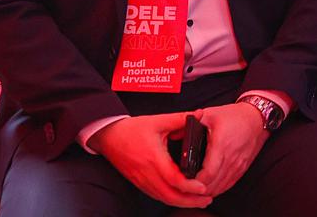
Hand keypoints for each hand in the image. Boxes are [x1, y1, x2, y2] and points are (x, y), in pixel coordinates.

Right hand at [90, 114, 211, 207]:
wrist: (109, 137)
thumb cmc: (132, 129)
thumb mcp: (158, 121)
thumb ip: (180, 119)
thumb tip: (199, 114)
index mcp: (154, 158)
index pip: (173, 178)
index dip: (189, 186)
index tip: (203, 188)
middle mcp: (147, 173)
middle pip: (169, 195)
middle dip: (190, 201)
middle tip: (207, 199)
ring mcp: (142, 180)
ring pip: (163, 198)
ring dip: (181, 202)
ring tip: (199, 201)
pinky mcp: (139, 183)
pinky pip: (156, 195)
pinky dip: (170, 199)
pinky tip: (181, 198)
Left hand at [192, 102, 268, 196]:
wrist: (257, 117)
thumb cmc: (233, 115)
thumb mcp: (210, 114)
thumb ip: (191, 124)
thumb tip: (173, 134)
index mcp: (221, 144)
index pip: (208, 173)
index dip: (195, 182)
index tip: (185, 181)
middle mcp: (231, 157)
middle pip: (213, 184)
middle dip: (198, 190)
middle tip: (185, 188)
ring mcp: (238, 164)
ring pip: (221, 187)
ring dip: (207, 191)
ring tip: (195, 189)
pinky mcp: (242, 167)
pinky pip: (229, 184)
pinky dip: (218, 188)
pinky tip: (209, 187)